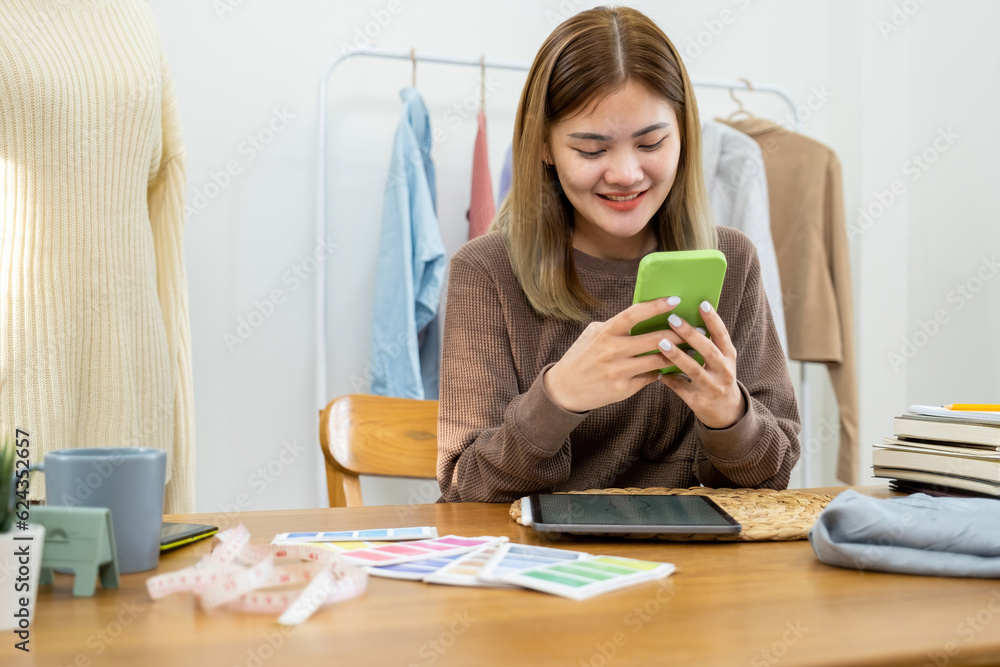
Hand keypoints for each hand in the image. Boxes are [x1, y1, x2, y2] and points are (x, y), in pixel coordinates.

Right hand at [544, 297, 685, 412]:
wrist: (564, 389)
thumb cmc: (580, 357)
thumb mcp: (592, 335)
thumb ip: (615, 326)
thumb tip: (640, 316)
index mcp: (605, 332)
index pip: (634, 314)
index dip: (656, 306)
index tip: (675, 300)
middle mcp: (613, 351)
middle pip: (654, 339)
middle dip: (679, 334)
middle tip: (697, 329)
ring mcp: (619, 371)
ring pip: (657, 361)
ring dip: (677, 355)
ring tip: (692, 350)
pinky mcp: (623, 389)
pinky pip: (649, 377)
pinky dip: (660, 371)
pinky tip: (669, 368)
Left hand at [656, 301, 744, 428]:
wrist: (725, 411)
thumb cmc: (716, 375)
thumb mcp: (719, 359)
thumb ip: (706, 342)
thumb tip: (682, 317)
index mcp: (729, 355)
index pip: (721, 334)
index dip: (713, 319)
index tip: (701, 303)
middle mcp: (724, 371)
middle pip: (708, 350)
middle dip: (690, 334)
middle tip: (672, 319)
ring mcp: (713, 387)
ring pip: (694, 370)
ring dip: (677, 355)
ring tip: (661, 342)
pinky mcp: (699, 401)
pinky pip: (680, 387)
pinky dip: (668, 378)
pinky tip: (656, 370)